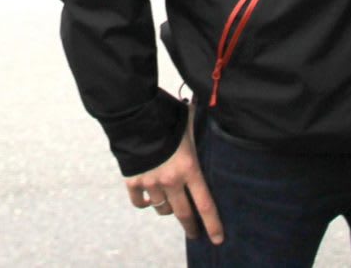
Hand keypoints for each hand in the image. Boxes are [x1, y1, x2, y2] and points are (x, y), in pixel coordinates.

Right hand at [125, 120, 223, 243]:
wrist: (133, 112)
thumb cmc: (166, 115)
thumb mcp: (190, 122)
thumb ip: (201, 128)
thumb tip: (213, 115)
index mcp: (189, 168)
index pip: (205, 204)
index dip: (213, 224)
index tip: (217, 239)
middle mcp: (170, 180)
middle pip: (183, 214)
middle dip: (190, 227)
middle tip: (194, 234)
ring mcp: (150, 182)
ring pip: (162, 209)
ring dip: (168, 209)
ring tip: (171, 204)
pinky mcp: (132, 180)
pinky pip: (139, 202)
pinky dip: (145, 202)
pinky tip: (149, 199)